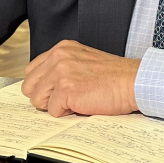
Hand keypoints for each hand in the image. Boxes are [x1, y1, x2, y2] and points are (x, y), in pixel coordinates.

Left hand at [21, 40, 140, 116]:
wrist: (133, 81)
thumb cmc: (114, 76)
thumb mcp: (83, 61)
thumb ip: (62, 67)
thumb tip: (42, 87)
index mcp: (61, 48)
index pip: (32, 71)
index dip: (43, 86)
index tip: (56, 91)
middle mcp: (58, 56)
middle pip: (29, 86)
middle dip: (45, 97)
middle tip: (66, 99)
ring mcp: (61, 72)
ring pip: (37, 100)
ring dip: (55, 106)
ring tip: (76, 100)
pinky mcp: (66, 89)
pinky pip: (52, 111)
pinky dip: (67, 113)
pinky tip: (83, 105)